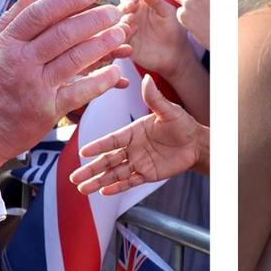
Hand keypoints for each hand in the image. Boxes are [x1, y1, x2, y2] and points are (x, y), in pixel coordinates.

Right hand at [0, 0, 127, 173]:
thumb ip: (11, 19)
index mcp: (7, 43)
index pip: (40, 14)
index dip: (68, 0)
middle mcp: (20, 62)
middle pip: (62, 34)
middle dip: (93, 19)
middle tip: (114, 11)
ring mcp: (34, 87)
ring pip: (74, 60)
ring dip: (102, 45)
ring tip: (121, 34)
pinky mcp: (47, 110)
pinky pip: (79, 92)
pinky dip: (100, 81)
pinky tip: (116, 71)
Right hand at [69, 74, 206, 194]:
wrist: (196, 143)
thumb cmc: (182, 124)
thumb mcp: (169, 110)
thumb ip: (155, 98)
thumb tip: (146, 78)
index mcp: (133, 132)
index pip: (112, 140)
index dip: (98, 146)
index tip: (83, 152)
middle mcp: (132, 148)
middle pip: (107, 160)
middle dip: (91, 169)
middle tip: (73, 178)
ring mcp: (138, 162)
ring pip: (114, 173)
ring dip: (99, 181)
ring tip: (83, 189)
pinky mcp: (147, 174)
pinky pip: (130, 182)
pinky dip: (117, 187)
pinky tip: (104, 192)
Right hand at [117, 0, 191, 77]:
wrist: (177, 54)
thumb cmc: (174, 29)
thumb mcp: (166, 12)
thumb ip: (154, 0)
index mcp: (140, 7)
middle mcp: (131, 18)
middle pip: (120, 10)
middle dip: (123, 8)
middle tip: (130, 8)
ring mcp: (128, 32)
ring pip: (117, 24)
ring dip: (122, 20)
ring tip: (131, 20)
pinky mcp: (127, 46)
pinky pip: (120, 39)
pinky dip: (123, 34)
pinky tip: (131, 32)